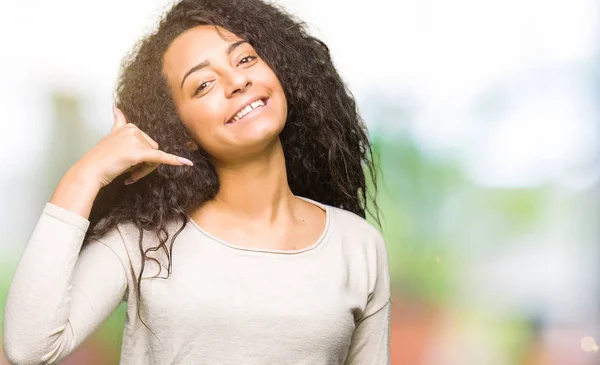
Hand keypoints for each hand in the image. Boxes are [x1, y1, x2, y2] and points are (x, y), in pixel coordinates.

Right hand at [76, 105, 192, 187]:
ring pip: (154, 158)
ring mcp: (135, 140)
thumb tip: (117, 107)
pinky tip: (185, 162)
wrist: (90, 171)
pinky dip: (173, 160)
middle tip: (130, 174)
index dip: (142, 156)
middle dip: (145, 165)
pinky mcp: (138, 153)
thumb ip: (118, 123)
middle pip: (153, 149)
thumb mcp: (110, 137)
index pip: (146, 142)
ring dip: (145, 170)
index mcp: (128, 126)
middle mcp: (133, 130)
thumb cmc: (100, 159)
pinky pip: (159, 157)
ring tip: (129, 175)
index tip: (131, 161)